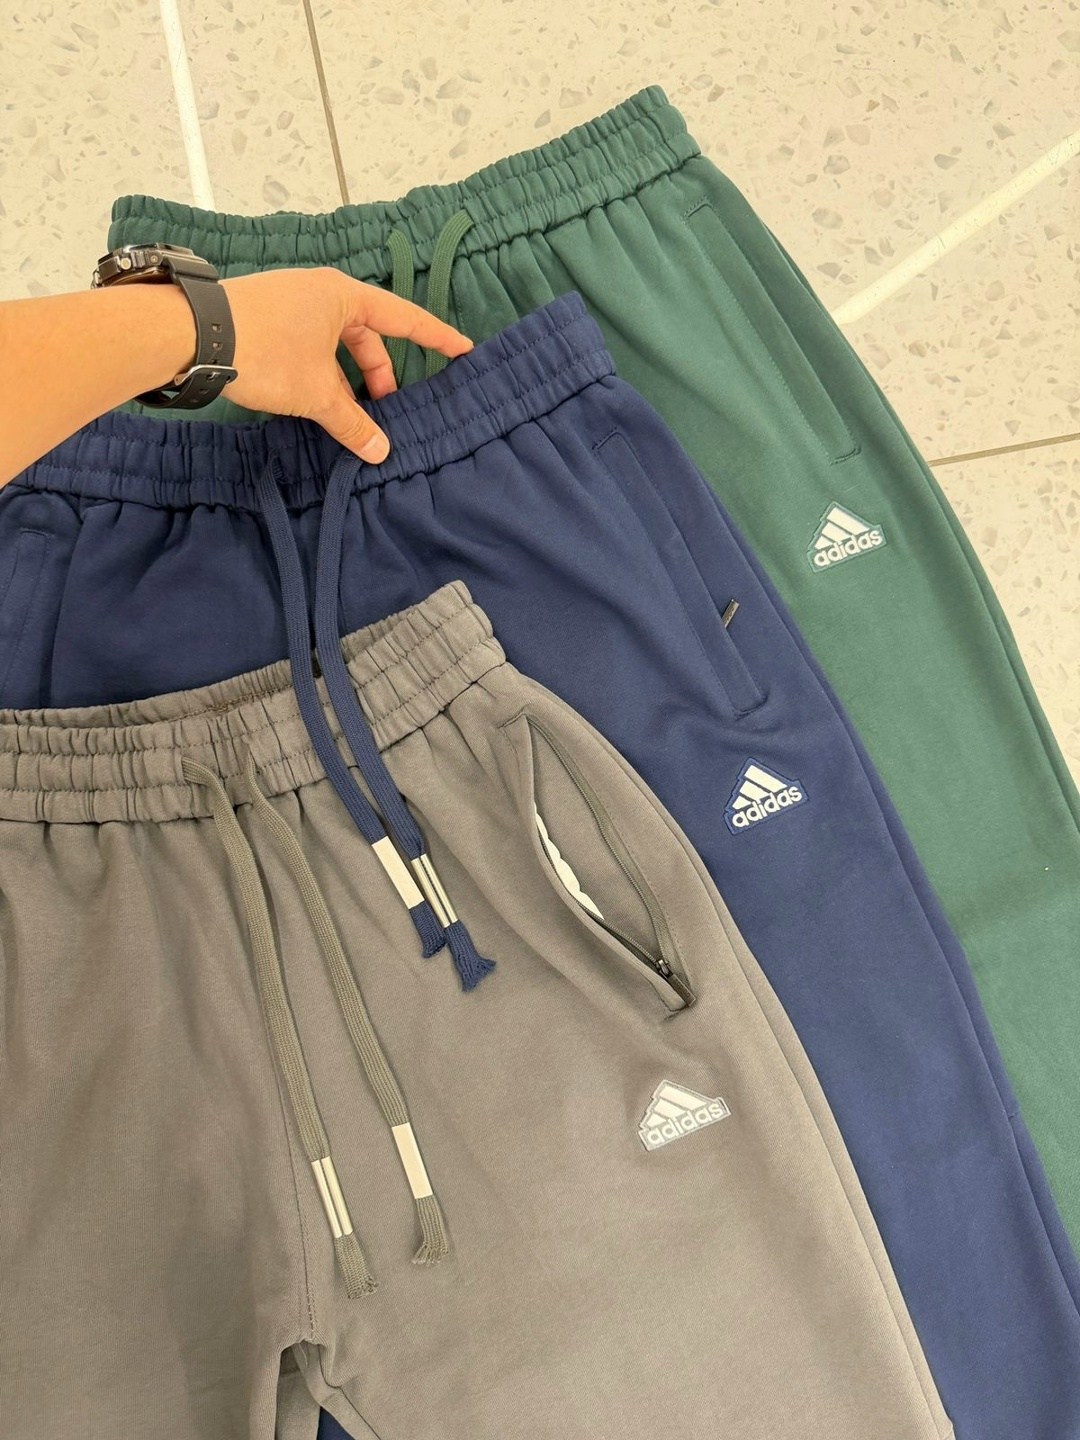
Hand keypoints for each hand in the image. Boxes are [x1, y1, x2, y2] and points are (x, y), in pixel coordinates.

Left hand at [219, 267, 473, 461]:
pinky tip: (311, 399)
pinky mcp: (266, 316)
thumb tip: (379, 451)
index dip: (435, 338)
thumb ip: (351, 422)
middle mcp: (320, 292)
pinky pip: (309, 344)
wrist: (190, 334)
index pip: (404, 318)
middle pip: (366, 335)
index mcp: (344, 296)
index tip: (463, 349)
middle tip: (382, 410)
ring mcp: (291, 302)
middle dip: (377, 374)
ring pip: (334, 343)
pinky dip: (320, 371)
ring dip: (344, 378)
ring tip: (342, 412)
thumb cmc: (265, 351)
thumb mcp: (315, 393)